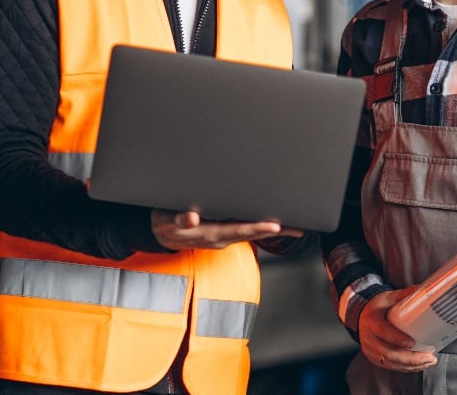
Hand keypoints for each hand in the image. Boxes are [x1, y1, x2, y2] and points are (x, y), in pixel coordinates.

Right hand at [151, 208, 297, 249]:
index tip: (275, 227)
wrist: (160, 232)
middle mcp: (221, 237)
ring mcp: (223, 236)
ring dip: (273, 230)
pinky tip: (277, 225)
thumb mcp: (166, 220)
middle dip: (274, 231)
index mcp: (210, 233)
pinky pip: (246, 231)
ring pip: (252, 233)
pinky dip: (262, 228)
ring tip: (295, 227)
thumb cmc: (165, 222)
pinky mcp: (223, 232)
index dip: (257, 228)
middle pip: (252, 234)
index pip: (239, 231)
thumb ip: (179, 219)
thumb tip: (192, 218)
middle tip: (297, 227)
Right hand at [357, 288, 437, 372]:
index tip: (413, 343)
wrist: (361, 316)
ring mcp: (370, 351)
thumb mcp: (388, 297)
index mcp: (371, 321)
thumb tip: (423, 290)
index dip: (397, 339)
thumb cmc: (377, 307)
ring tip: (429, 362)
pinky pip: (390, 366)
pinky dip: (406, 368)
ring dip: (411, 365)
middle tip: (429, 357)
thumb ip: (404, 295)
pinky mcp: (374, 358)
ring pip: (391, 363)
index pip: (383, 332)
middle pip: (389, 353)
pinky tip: (419, 366)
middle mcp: (369, 338)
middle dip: (410, 358)